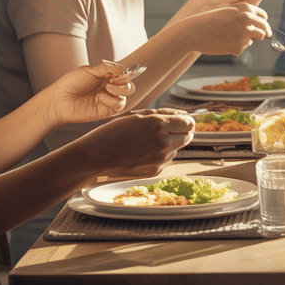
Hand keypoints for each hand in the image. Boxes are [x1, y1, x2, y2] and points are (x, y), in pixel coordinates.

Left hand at [44, 61, 136, 124]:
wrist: (60, 100)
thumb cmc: (71, 84)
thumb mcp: (89, 71)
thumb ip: (106, 68)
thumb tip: (121, 66)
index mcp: (106, 76)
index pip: (123, 73)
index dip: (124, 72)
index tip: (118, 71)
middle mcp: (109, 88)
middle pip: (128, 84)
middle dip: (125, 81)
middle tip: (113, 80)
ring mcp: (108, 99)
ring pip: (126, 94)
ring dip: (119, 89)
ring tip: (107, 87)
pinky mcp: (106, 110)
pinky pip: (119, 104)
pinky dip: (112, 99)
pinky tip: (100, 98)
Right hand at [80, 109, 196, 179]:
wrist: (96, 157)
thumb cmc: (113, 133)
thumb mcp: (137, 116)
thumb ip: (164, 114)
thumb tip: (184, 115)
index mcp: (159, 125)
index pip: (189, 123)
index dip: (186, 120)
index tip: (179, 120)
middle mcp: (163, 144)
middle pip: (188, 137)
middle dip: (180, 132)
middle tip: (164, 129)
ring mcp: (161, 160)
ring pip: (177, 148)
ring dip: (169, 143)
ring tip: (146, 142)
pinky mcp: (156, 171)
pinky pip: (166, 159)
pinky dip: (160, 155)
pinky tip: (142, 152)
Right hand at [184, 3, 270, 55]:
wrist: (195, 31)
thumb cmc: (210, 22)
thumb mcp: (229, 12)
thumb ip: (245, 16)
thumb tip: (263, 30)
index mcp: (246, 9)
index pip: (264, 16)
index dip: (262, 22)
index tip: (260, 27)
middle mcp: (248, 19)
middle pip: (265, 28)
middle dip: (262, 33)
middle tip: (254, 37)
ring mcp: (245, 33)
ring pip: (258, 38)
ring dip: (250, 39)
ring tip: (232, 38)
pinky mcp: (240, 46)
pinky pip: (244, 48)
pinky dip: (236, 48)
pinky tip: (224, 44)